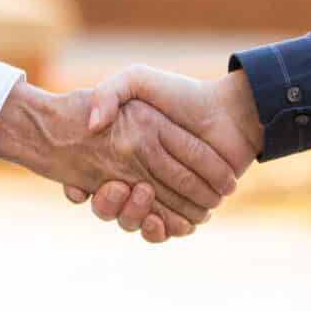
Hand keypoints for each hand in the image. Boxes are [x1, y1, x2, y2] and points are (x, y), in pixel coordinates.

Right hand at [64, 68, 262, 235]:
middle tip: (120, 188)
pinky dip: (160, 230)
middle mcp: (135, 176)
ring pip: (132, 221)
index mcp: (121, 151)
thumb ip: (109, 91)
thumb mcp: (139, 79)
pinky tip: (160, 221)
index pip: (91, 179)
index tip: (81, 188)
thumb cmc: (183, 94)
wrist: (229, 113)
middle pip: (110, 205)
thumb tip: (92, 125)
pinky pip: (161, 231)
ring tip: (144, 203)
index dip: (81, 188)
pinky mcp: (181, 211)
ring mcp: (159, 195)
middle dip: (109, 204)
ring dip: (134, 217)